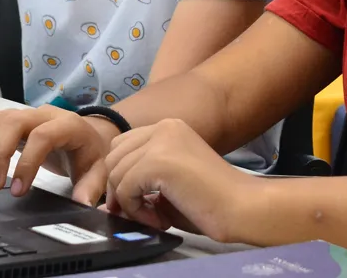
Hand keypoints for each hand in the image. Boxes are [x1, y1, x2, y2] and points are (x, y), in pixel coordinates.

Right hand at [0, 106, 116, 203]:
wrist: (91, 135)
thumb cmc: (91, 152)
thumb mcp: (99, 169)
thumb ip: (90, 187)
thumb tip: (81, 203)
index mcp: (67, 124)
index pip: (42, 137)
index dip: (27, 163)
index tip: (18, 191)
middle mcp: (44, 115)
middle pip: (14, 124)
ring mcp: (27, 115)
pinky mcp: (14, 120)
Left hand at [104, 119, 261, 242]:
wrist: (241, 206)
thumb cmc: (212, 200)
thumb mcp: (169, 183)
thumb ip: (140, 183)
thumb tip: (105, 200)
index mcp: (169, 127)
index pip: (122, 146)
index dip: (122, 176)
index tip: (136, 202)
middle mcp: (163, 127)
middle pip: (113, 157)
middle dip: (119, 190)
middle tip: (143, 212)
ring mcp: (160, 142)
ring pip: (116, 174)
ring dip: (129, 203)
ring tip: (157, 216)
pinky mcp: (157, 161)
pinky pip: (125, 189)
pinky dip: (136, 211)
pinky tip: (161, 218)